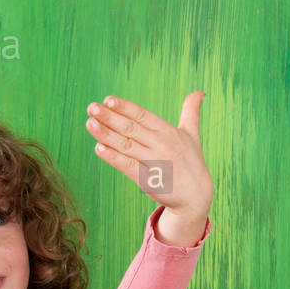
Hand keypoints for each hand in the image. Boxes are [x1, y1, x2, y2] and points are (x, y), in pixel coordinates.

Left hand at [85, 92, 213, 225]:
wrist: (196, 195)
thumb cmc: (192, 162)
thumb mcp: (192, 135)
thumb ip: (191, 112)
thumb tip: (200, 93)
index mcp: (168, 131)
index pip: (142, 115)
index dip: (124, 107)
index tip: (107, 100)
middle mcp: (161, 144)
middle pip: (130, 128)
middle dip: (109, 117)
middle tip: (91, 107)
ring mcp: (154, 162)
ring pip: (126, 145)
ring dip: (106, 134)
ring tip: (89, 123)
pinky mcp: (147, 180)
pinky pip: (127, 166)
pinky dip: (113, 157)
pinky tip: (98, 148)